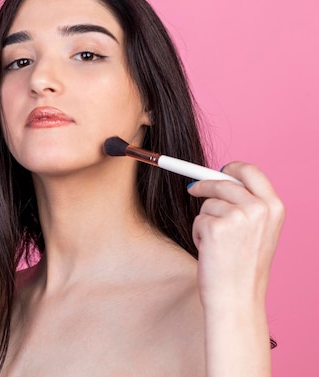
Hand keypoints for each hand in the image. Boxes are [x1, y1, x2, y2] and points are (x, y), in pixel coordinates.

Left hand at [186, 162, 284, 308]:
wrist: (237, 298)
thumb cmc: (243, 269)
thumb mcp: (257, 232)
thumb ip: (246, 205)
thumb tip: (218, 180)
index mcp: (274, 208)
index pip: (252, 172)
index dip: (232, 167)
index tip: (218, 170)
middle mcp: (259, 208)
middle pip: (223, 181)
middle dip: (204, 185)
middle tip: (192, 190)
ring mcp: (238, 216)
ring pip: (208, 202)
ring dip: (204, 219)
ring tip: (217, 244)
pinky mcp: (215, 226)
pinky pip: (198, 219)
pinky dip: (198, 233)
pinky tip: (210, 252)